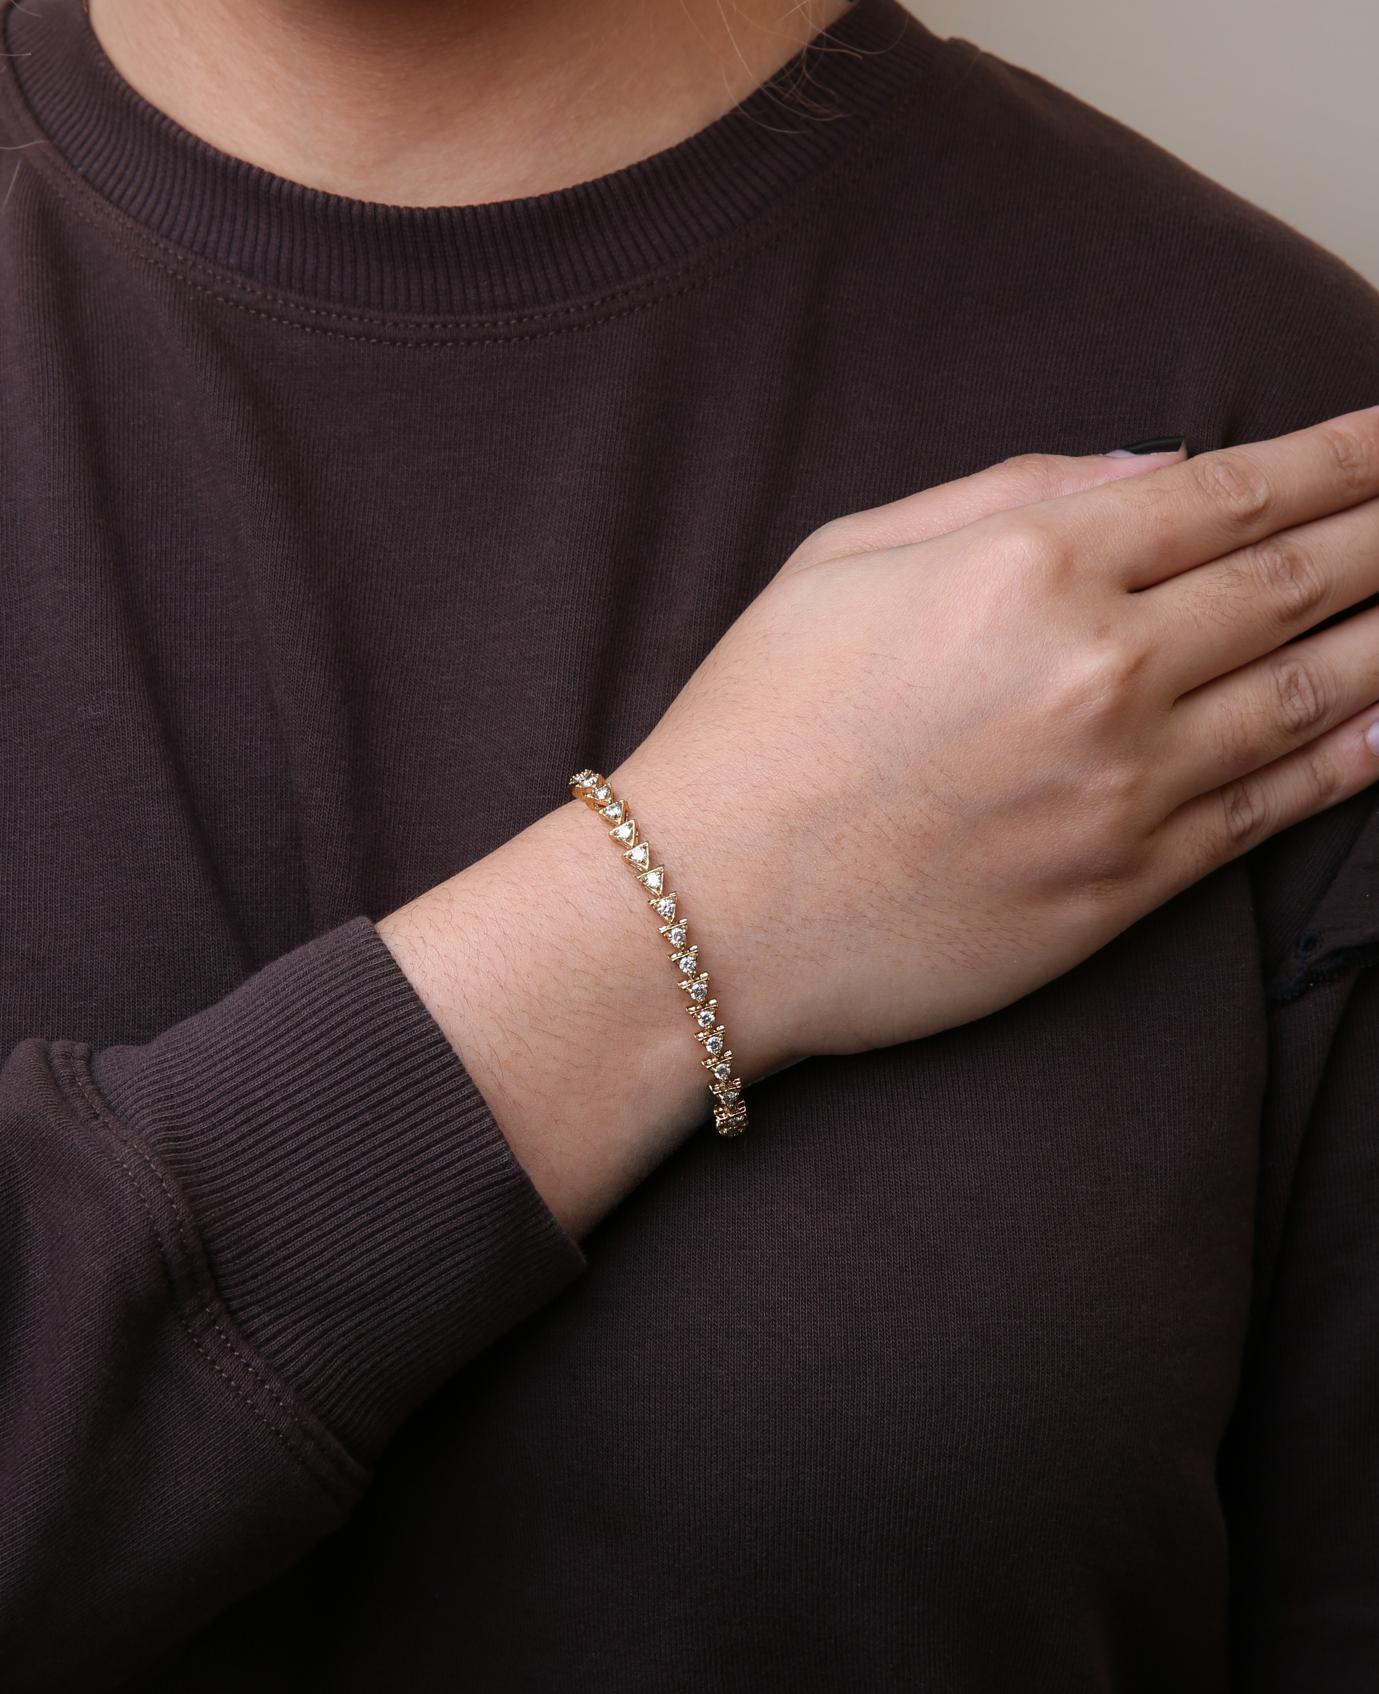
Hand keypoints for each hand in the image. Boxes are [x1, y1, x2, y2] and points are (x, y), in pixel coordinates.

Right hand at [609, 408, 1378, 1070]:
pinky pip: (1271, 812)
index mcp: (1029, 564)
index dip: (1344, 455)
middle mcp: (1101, 667)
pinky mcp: (1124, 888)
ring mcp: (1125, 786)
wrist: (705, 913)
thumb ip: (1009, 491)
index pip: (1235, 491)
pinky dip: (1353, 764)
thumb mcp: (844, 556)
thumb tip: (1155, 472)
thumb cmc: (755, 727)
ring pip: (1313, 693)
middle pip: (1301, 580)